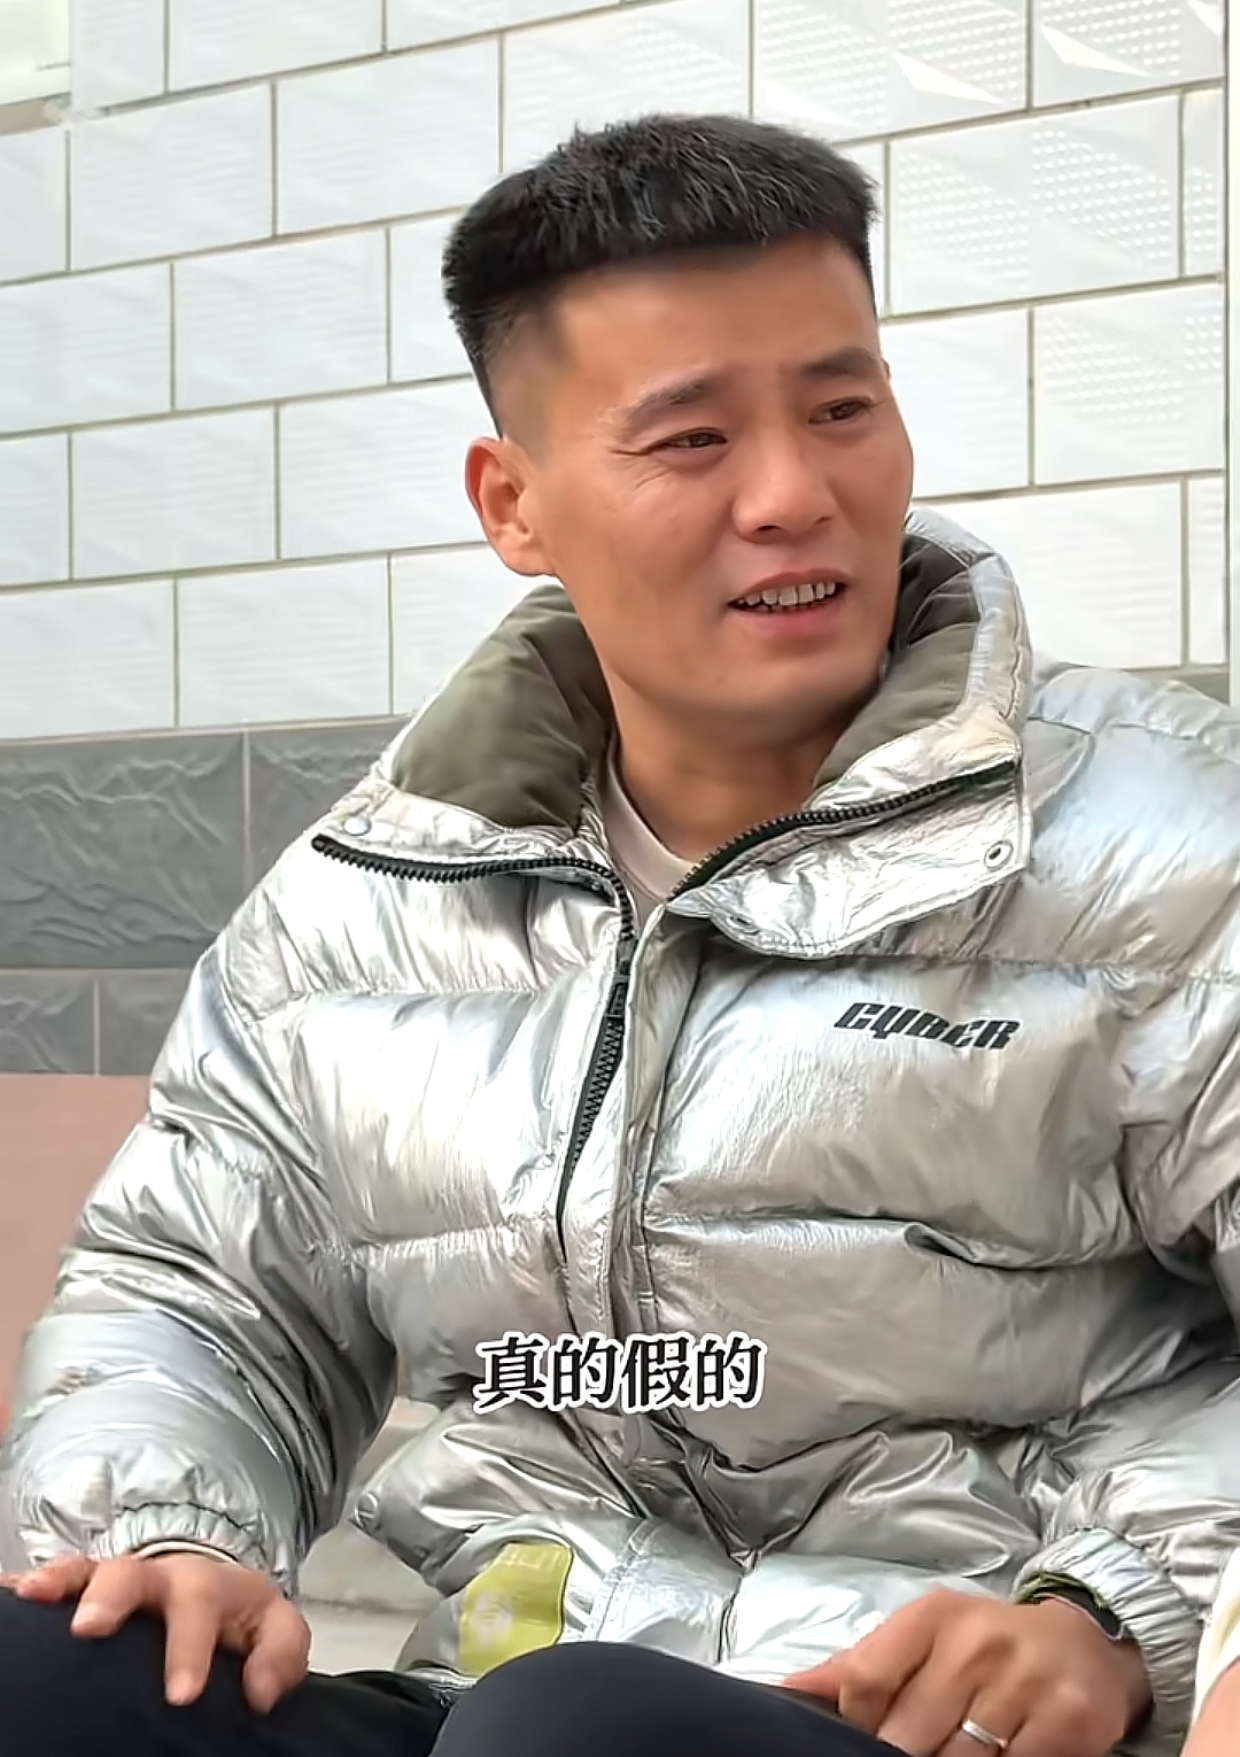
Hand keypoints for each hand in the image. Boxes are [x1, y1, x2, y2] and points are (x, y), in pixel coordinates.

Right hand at [0, 1551, 310, 1711]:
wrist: (214, 1591)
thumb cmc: (241, 1620)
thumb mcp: (275, 1631)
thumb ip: (280, 1655)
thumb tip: (259, 1693)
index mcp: (210, 1588)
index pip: (204, 1607)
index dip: (191, 1648)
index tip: (182, 1695)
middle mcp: (162, 1576)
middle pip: (138, 1573)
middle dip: (114, 1596)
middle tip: (90, 1627)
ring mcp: (123, 1580)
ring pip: (93, 1569)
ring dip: (66, 1581)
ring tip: (36, 1594)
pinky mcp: (91, 1588)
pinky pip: (66, 1576)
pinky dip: (43, 1582)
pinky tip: (19, 1593)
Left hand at [783, 1589, 1150, 1756]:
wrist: (1083, 1644)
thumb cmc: (986, 1646)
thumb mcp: (923, 1639)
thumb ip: (857, 1668)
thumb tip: (786, 1691)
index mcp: (932, 1617)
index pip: (865, 1678)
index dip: (858, 1723)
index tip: (870, 1737)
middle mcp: (976, 1642)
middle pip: (907, 1733)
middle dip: (903, 1756)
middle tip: (915, 1753)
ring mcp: (1024, 1682)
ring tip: (951, 1752)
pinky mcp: (1068, 1722)